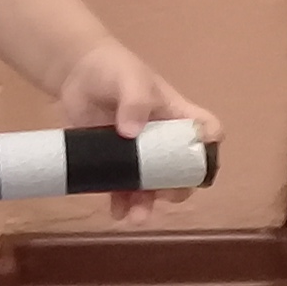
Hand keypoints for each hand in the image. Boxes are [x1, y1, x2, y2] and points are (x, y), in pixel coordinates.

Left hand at [51, 40, 220, 222]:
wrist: (75, 73)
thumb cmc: (112, 68)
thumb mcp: (128, 77)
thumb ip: (135, 100)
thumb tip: (131, 132)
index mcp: (176, 114)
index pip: (206, 129)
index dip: (210, 145)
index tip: (202, 157)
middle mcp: (162, 138)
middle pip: (182, 170)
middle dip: (177, 188)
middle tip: (164, 194)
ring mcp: (137, 153)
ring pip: (152, 186)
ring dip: (148, 204)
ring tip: (136, 217)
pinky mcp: (113, 161)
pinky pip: (122, 188)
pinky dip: (122, 203)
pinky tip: (117, 212)